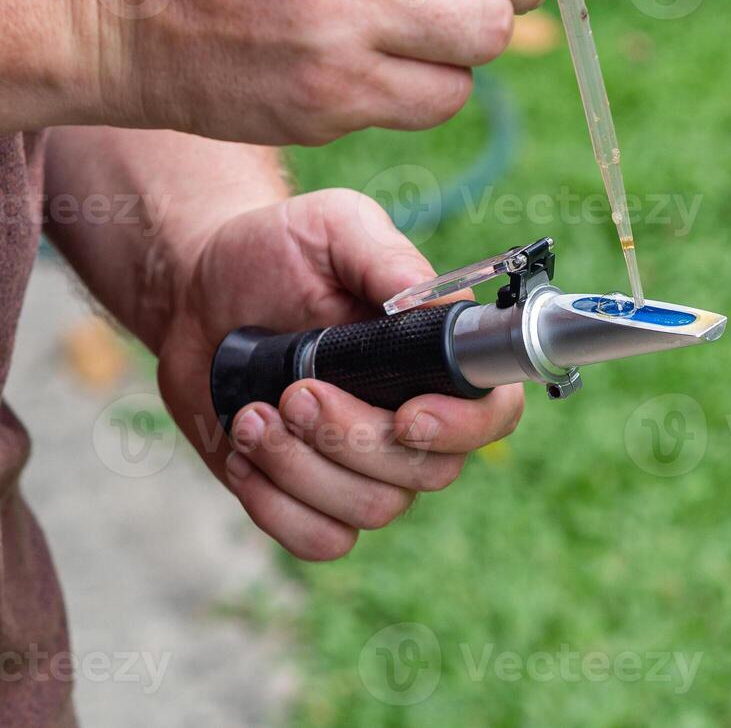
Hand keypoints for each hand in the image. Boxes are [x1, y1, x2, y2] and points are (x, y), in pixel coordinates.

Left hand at [156, 188, 524, 559]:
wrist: (198, 292)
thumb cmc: (276, 252)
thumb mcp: (333, 227)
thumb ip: (387, 259)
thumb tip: (429, 305)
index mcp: (438, 359)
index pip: (496, 412)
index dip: (465, 427)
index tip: (407, 414)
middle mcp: (415, 421)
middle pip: (428, 472)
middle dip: (352, 438)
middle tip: (294, 390)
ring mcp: (366, 468)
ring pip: (373, 510)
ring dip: (304, 468)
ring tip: (255, 413)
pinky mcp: (311, 498)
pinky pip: (321, 541)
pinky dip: (277, 505)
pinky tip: (246, 450)